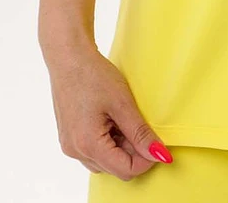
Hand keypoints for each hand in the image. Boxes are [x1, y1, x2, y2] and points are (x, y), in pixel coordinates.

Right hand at [44, 44, 173, 180]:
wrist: (68, 57)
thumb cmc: (94, 75)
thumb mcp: (123, 103)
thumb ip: (141, 133)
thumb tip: (160, 154)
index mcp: (88, 145)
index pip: (125, 170)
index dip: (146, 160)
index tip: (157, 143)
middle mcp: (75, 151)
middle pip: (114, 167)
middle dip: (133, 152)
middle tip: (140, 123)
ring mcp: (70, 145)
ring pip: (104, 161)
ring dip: (120, 147)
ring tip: (124, 118)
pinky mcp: (69, 137)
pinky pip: (93, 151)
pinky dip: (107, 141)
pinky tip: (112, 119)